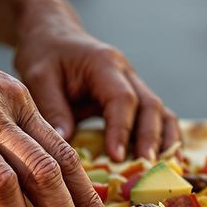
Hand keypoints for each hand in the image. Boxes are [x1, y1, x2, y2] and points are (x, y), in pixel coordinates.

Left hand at [14, 8, 178, 162]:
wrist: (53, 36)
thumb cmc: (45, 55)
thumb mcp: (39, 77)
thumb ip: (53, 108)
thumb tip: (65, 144)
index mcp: (104, 64)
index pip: (122, 98)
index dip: (122, 129)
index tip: (117, 157)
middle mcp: (126, 73)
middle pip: (150, 106)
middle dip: (150, 139)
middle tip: (145, 168)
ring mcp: (134, 85)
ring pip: (161, 112)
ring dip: (165, 141)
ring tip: (163, 171)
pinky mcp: (133, 98)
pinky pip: (156, 118)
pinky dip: (163, 140)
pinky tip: (168, 162)